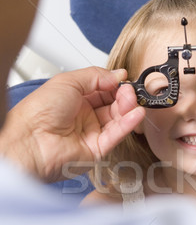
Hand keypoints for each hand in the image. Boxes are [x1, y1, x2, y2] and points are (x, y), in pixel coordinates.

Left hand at [0, 67, 144, 182]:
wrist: (30, 140)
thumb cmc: (39, 112)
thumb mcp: (68, 81)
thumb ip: (96, 76)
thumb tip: (118, 75)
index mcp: (74, 99)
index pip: (103, 90)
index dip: (115, 85)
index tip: (124, 79)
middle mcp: (83, 116)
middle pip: (113, 104)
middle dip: (124, 96)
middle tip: (129, 91)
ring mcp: (90, 133)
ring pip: (117, 119)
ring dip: (128, 108)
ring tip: (132, 100)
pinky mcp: (97, 150)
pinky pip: (116, 135)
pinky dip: (128, 124)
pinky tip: (136, 113)